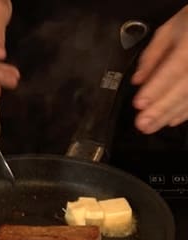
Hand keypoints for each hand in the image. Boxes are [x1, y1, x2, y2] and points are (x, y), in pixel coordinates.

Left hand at [131, 6, 187, 133]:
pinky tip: (172, 120)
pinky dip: (186, 112)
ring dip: (171, 114)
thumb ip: (152, 56)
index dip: (156, 89)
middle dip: (161, 109)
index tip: (139, 104)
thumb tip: (138, 80)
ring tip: (152, 126)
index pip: (173, 70)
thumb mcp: (169, 31)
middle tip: (143, 124)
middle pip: (183, 89)